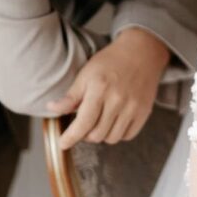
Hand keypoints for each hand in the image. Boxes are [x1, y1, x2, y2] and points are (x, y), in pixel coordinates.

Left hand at [47, 28, 170, 149]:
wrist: (141, 52)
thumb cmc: (110, 62)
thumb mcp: (86, 74)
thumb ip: (71, 95)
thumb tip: (52, 109)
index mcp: (99, 89)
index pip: (83, 123)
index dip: (71, 137)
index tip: (63, 144)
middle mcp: (117, 100)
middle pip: (96, 135)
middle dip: (85, 134)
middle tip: (83, 124)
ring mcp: (133, 107)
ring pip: (112, 138)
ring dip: (102, 135)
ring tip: (99, 121)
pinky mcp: (144, 112)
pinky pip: (128, 135)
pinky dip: (118, 133)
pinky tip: (114, 121)